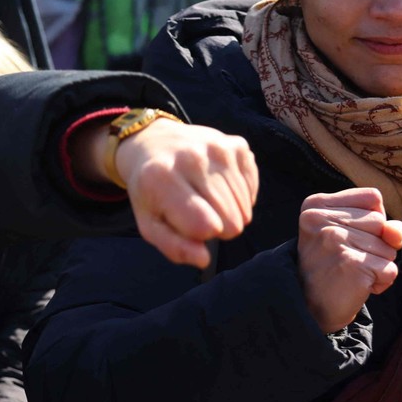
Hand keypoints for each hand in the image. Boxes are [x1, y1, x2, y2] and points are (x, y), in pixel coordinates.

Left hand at [109, 118, 257, 266]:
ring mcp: (218, 148)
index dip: (200, 234)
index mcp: (161, 178)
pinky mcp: (237, 144)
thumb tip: (203, 259)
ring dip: (228, 210)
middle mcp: (191, 158)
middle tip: (197, 208)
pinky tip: (218, 183)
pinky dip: (239, 194)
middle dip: (217, 225)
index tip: (188, 222)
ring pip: (244, 209)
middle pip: (231, 221)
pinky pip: (252, 190)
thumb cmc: (151, 189)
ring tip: (205, 195)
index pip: (204, 227)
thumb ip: (173, 246)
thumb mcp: (150, 222)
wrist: (153, 142)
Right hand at [298, 187, 401, 333]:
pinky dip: (380, 283)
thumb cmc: (333, 265)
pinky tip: (356, 285)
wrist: (309, 305)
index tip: (345, 236)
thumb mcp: (353, 234)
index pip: (372, 198)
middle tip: (345, 257)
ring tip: (349, 271)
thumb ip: (384, 226)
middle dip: (375, 244)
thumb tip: (395, 234)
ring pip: (388, 248)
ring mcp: (334, 240)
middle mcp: (321, 218)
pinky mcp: (350, 264)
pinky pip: (390, 270)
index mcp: (317, 204)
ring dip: (377, 265)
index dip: (371, 221)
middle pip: (381, 222)